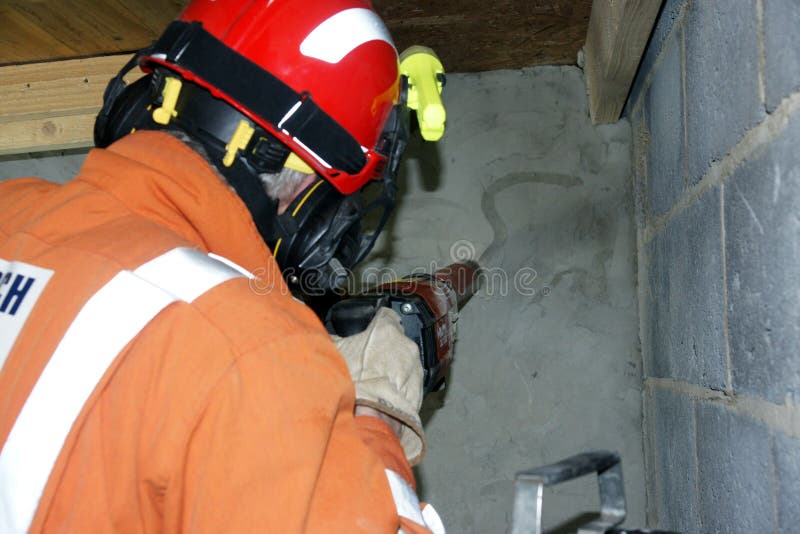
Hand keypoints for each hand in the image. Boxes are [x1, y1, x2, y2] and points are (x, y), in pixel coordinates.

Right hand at [333, 307, 425, 464]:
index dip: (376, 322)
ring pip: (404, 363)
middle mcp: (406, 346)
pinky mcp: (419, 390)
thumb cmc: (353, 384)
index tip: (371, 329)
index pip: (386, 315)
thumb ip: (333, 338)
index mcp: (386, 330)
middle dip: (383, 349)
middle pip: (395, 341)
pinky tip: (381, 395)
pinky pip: (409, 384)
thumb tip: (323, 335)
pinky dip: (398, 387)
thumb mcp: (334, 353)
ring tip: (372, 381)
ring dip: (393, 369)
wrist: (369, 417)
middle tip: (366, 360)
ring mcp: (415, 369)